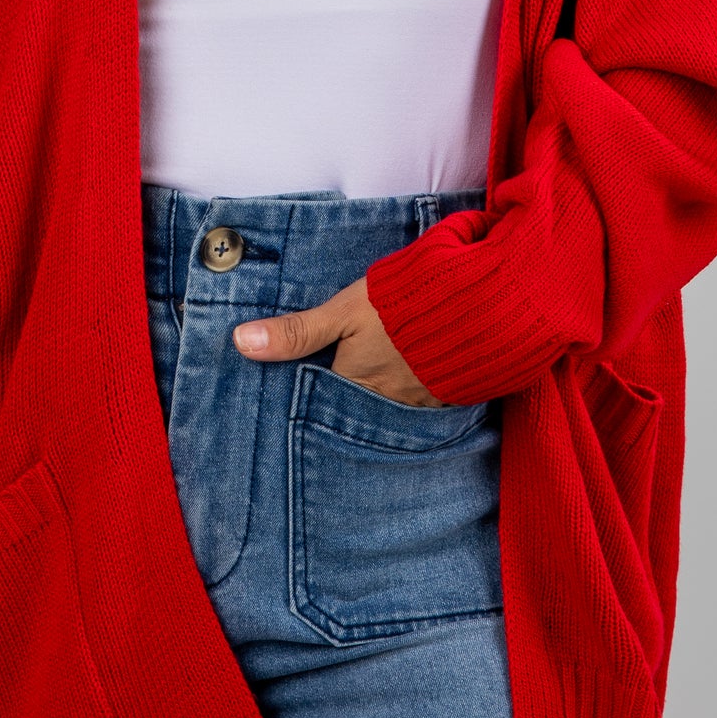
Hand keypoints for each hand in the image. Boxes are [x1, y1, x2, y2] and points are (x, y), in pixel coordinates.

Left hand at [233, 275, 441, 405]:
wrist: (474, 305)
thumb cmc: (402, 305)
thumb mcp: (342, 311)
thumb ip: (296, 331)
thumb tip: (242, 343)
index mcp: (355, 385)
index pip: (323, 406)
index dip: (312, 403)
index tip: (298, 406)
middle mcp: (386, 403)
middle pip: (358, 413)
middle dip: (347, 410)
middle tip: (335, 407)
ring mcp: (421, 402)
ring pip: (391, 410)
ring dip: (382, 402)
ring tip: (371, 396)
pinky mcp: (449, 393)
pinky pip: (425, 405)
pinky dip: (415, 396)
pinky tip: (411, 385)